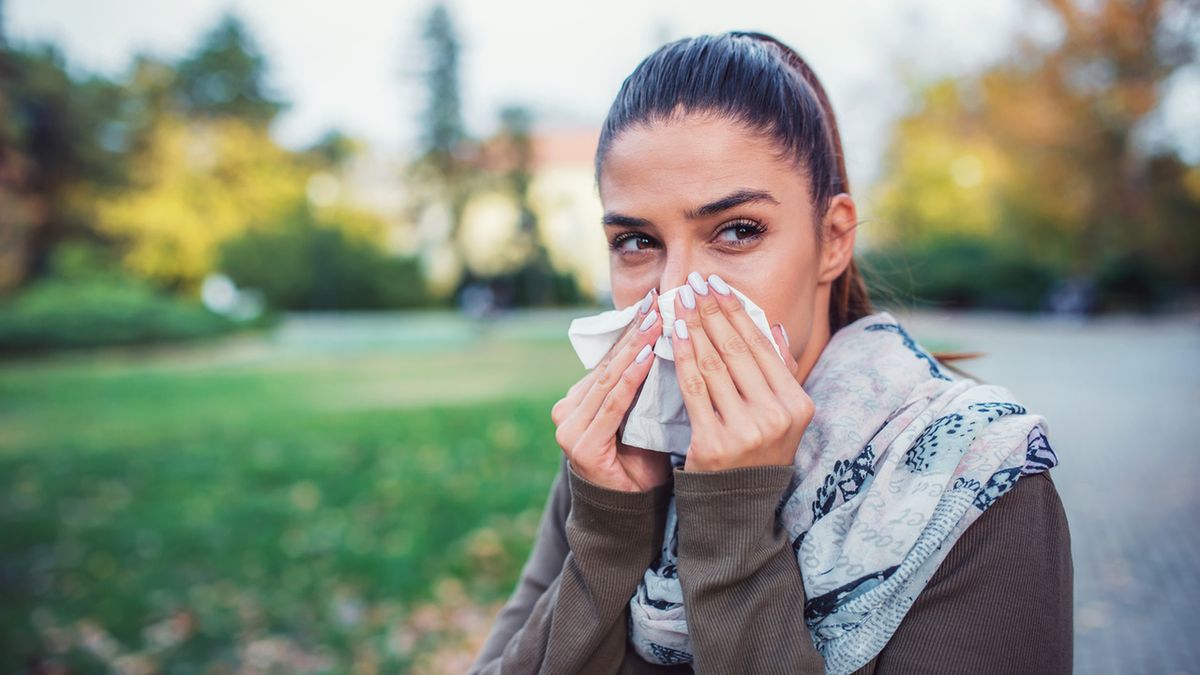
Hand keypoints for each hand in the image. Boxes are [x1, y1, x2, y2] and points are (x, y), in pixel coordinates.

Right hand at [552, 290, 672, 491]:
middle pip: (609, 364)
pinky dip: (631, 379)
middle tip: (656, 303)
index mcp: (579, 400)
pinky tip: (647, 357)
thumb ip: (644, 383)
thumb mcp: (643, 414)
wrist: (631, 510)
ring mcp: (570, 428)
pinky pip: (612, 405)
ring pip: (610, 380)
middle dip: (635, 332)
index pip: (610, 359)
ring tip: (655, 322)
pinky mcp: (580, 445)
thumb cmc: (643, 459)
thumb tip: (670, 336)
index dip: (632, 331)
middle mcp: (568, 411)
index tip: (653, 303)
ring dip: (635, 348)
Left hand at [670, 272, 813, 471]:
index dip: (737, 311)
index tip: (717, 285)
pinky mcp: (715, 443)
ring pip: (714, 364)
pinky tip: (673, 334)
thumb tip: (773, 327)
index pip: (762, 347)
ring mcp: (747, 430)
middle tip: (693, 282)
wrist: (736, 508)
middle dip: (712, 311)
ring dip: (694, 326)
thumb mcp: (780, 416)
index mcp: (798, 404)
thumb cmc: (756, 453)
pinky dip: (682, 356)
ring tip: (679, 301)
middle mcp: (777, 416)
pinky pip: (694, 389)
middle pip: (737, 350)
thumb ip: (779, 372)